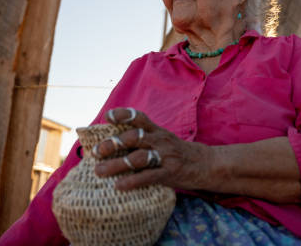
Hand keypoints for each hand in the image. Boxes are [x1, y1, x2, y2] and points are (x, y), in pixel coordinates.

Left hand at [92, 107, 212, 190]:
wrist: (205, 164)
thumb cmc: (176, 152)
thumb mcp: (162, 140)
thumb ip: (143, 140)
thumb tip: (111, 145)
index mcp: (157, 131)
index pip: (139, 118)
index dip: (124, 114)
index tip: (108, 117)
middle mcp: (160, 140)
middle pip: (134, 138)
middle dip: (113, 144)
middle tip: (95, 152)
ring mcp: (165, 156)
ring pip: (138, 158)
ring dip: (116, 164)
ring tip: (100, 171)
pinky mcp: (170, 173)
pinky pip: (148, 177)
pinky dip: (132, 181)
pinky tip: (119, 186)